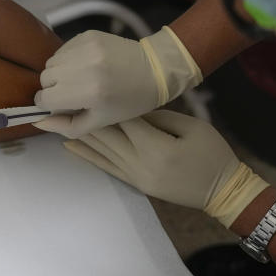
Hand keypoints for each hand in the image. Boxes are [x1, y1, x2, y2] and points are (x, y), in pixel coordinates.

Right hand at [34, 27, 201, 137]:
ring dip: (59, 73)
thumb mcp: (100, 121)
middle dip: (54, 88)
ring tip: (79, 78)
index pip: (45, 98)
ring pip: (51, 63)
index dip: (49, 104)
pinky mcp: (87, 35)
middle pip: (44, 79)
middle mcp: (83, 67)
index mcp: (88, 93)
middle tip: (72, 92)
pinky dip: (68, 59)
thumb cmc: (130, 101)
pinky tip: (85, 65)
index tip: (61, 105)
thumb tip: (38, 121)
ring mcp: (85, 47)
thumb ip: (66, 125)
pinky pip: (62, 50)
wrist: (156, 69)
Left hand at [63, 110, 266, 226]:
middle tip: (53, 100)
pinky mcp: (133, 183)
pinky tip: (68, 145)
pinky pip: (104, 167)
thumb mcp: (191, 126)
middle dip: (78, 115)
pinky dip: (85, 155)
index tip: (81, 84)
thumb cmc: (213, 154)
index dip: (101, 101)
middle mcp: (139, 162)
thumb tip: (127, 104)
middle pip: (104, 133)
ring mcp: (134, 175)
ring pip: (99, 150)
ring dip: (74, 133)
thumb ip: (157, 116)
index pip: (121, 118)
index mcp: (155, 145)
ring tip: (51, 119)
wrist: (224, 191)